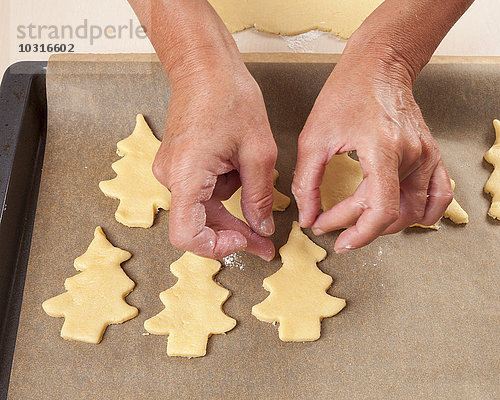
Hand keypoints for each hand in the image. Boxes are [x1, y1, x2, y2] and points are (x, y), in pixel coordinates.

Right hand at [153, 60, 277, 260]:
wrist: (206, 67)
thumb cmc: (229, 97)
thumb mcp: (258, 151)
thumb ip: (259, 196)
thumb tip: (260, 228)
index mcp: (186, 174)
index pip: (187, 235)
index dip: (216, 247)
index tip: (245, 241)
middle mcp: (171, 176)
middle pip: (199, 224)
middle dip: (235, 235)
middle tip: (265, 245)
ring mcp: (173, 170)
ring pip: (204, 208)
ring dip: (234, 207)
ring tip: (257, 186)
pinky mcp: (179, 164)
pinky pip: (202, 191)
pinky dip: (226, 190)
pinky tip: (243, 169)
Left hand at [292, 51, 452, 253]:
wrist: (378, 66)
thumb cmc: (346, 94)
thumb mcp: (314, 138)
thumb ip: (307, 182)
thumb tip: (307, 216)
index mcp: (383, 149)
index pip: (380, 211)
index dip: (356, 233)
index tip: (334, 238)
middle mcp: (412, 155)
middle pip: (392, 213)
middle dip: (357, 225)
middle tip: (330, 222)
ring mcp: (426, 156)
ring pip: (415, 211)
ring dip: (387, 225)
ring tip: (360, 222)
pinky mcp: (432, 154)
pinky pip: (440, 196)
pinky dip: (424, 213)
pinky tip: (404, 219)